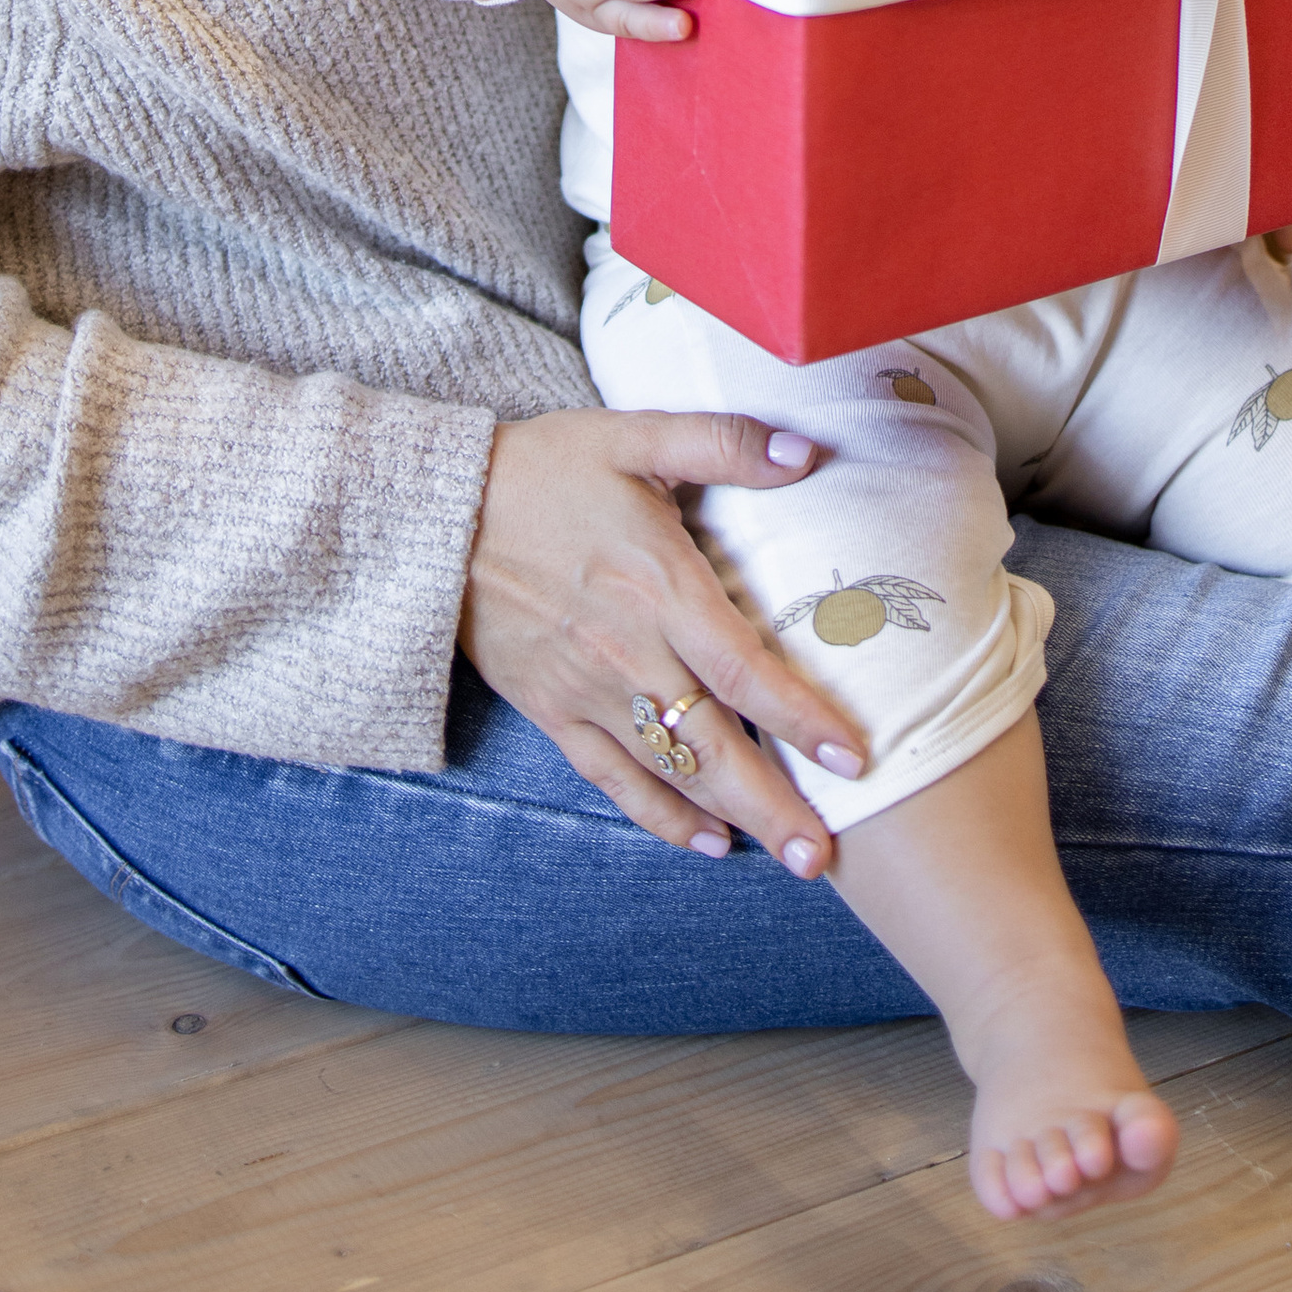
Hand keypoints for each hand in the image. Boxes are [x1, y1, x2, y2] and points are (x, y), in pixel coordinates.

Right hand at [460, 410, 866, 874]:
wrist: (438, 513)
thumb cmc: (544, 468)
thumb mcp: (635, 434)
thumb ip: (724, 442)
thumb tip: (805, 453)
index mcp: (659, 587)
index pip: (744, 670)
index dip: (801, 719)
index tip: (853, 759)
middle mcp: (629, 653)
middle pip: (713, 745)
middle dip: (774, 804)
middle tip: (824, 854)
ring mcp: (587, 691)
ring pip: (670, 772)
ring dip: (732, 818)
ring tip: (789, 857)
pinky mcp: (552, 711)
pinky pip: (612, 779)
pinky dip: (661, 816)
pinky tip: (706, 841)